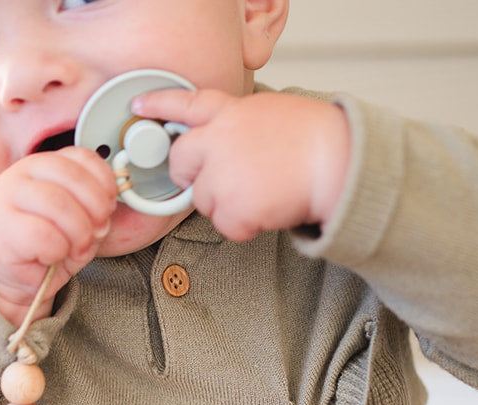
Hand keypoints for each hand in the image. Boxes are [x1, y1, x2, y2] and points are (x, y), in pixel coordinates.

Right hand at [0, 147, 117, 326]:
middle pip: (74, 178)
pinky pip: (44, 236)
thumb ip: (93, 206)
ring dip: (79, 234)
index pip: (81, 157)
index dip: (104, 183)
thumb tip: (107, 207)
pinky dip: (57, 252)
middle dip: (96, 211)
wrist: (7, 276)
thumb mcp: (77, 220)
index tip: (109, 207)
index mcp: (43, 165)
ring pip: (60, 205)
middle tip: (97, 232)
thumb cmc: (43, 246)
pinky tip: (50, 257)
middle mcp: (21, 173)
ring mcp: (6, 196)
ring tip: (75, 249)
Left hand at [132, 89, 350, 242]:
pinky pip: (226, 226)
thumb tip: (226, 141)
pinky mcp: (231, 207)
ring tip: (264, 190)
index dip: (159, 105)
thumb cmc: (316, 138)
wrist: (337, 162)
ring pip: (204, 200)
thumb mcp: (271, 112)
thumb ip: (240, 124)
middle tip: (224, 179)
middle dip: (193, 175)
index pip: (185, 104)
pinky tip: (268, 208)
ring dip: (228, 203)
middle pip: (180, 162)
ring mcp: (221, 175)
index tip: (139, 105)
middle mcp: (218, 141)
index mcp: (231, 113)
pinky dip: (246, 225)